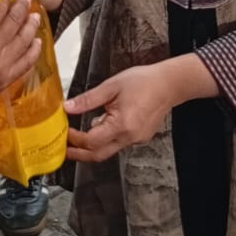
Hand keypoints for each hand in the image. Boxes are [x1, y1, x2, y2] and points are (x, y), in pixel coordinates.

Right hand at [0, 0, 40, 128]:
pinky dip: (33, 51)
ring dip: (30, 26)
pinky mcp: (6, 80)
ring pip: (23, 41)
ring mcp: (1, 67)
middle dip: (20, 9)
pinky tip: (37, 42)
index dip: (3, 1)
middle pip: (12, 24)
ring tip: (35, 15)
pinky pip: (26, 63)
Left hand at [64, 57, 215, 163]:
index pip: (91, 142)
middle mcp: (130, 137)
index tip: (64, 132)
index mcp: (121, 125)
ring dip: (93, 146)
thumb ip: (88, 99)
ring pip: (109, 150)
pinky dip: (106, 139)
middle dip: (80, 155)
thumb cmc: (143, 81)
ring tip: (78, 137)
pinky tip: (100, 126)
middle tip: (64, 150)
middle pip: (99, 155)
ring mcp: (137, 139)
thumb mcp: (112, 86)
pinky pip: (119, 143)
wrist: (170, 83)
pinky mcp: (141, 137)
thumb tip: (68, 107)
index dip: (75, 139)